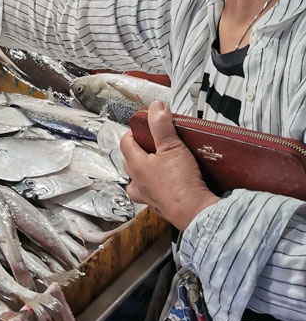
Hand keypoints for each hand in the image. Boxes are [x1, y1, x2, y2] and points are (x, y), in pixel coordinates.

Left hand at [120, 101, 218, 231]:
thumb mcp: (172, 147)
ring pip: (138, 179)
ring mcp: (146, 197)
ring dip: (146, 170)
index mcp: (135, 165)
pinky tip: (169, 182)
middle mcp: (136, 182)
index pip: (125, 142)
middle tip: (156, 143)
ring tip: (161, 163)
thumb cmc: (180, 181)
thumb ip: (162, 125)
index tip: (146, 126)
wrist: (195, 213)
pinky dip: (156, 186)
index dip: (134, 132)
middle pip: (130, 160)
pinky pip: (152, 193)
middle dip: (140, 150)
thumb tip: (155, 107)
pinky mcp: (158, 208)